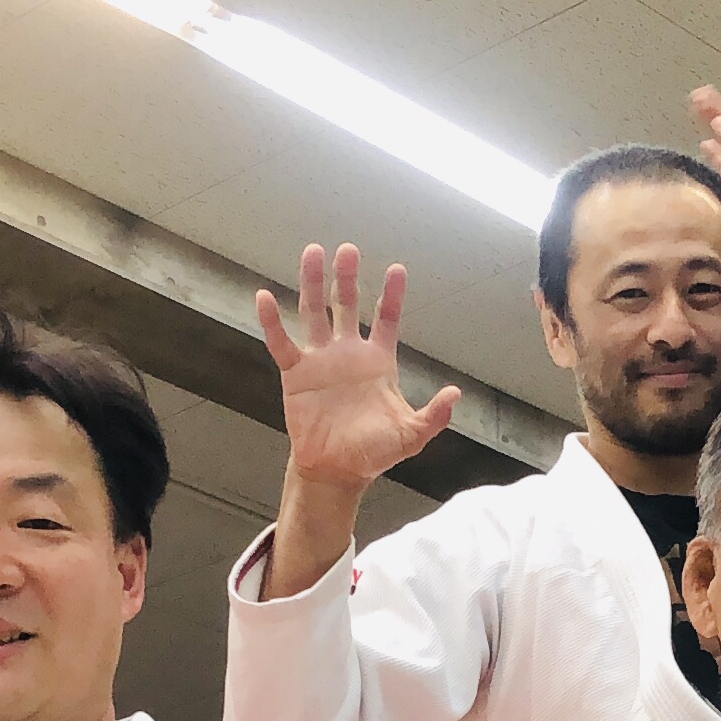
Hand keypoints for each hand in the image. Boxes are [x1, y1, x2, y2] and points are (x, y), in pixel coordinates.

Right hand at [258, 242, 459, 492]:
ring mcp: (320, 359)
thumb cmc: (374, 452)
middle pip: (346, 304)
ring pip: (314, 312)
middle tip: (347, 249)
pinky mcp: (295, 373)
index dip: (392, 295)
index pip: (386, 319)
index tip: (397, 269)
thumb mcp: (411, 435)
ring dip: (312, 283)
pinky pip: (281, 342)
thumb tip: (455, 394)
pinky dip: (271, 321)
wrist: (337, 471)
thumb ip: (434, 416)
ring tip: (312, 252)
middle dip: (346, 277)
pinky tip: (264, 297)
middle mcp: (348, 353)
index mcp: (378, 362)